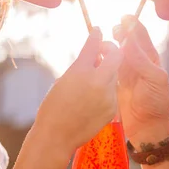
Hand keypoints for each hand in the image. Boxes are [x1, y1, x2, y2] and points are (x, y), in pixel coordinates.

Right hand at [35, 29, 122, 155]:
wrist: (56, 136)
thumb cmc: (53, 107)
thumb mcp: (63, 80)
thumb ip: (80, 66)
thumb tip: (92, 56)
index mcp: (81, 71)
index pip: (94, 45)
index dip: (96, 36)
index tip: (98, 31)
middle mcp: (97, 81)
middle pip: (114, 56)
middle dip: (110, 50)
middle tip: (102, 52)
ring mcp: (108, 96)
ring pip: (114, 75)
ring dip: (106, 72)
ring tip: (91, 81)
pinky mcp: (112, 108)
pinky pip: (112, 92)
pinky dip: (105, 90)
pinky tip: (91, 100)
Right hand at [114, 16, 168, 145]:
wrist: (147, 128)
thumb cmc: (156, 103)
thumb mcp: (154, 80)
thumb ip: (141, 59)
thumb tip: (129, 38)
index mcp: (151, 60)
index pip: (141, 37)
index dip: (133, 25)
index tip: (124, 17)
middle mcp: (138, 64)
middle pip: (126, 42)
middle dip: (120, 33)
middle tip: (113, 29)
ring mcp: (125, 73)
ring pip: (115, 53)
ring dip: (109, 45)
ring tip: (103, 41)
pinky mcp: (114, 84)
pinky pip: (107, 67)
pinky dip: (102, 60)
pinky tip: (96, 56)